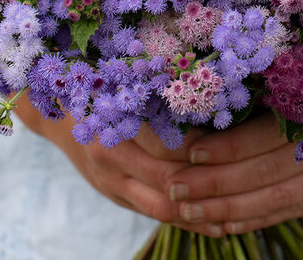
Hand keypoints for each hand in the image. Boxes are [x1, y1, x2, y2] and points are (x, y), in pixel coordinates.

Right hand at [14, 97, 223, 235]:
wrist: (52, 112)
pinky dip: (186, 221)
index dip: (203, 147)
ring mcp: (110, 180)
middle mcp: (110, 154)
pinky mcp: (115, 195)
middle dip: (207, 183)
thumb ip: (154, 84)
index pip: (166, 141)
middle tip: (249, 180)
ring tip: (239, 210)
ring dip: (200, 210)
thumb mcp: (119, 77)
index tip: (238, 141)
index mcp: (114, 119)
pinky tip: (216, 224)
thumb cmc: (94, 84)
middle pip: (168, 178)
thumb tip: (200, 81)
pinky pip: (154, 214)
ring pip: (162, 205)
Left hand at [163, 86, 302, 235]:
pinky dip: (252, 220)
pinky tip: (220, 224)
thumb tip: (211, 87)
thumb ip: (268, 77)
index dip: (228, 149)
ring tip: (186, 210)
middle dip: (216, 186)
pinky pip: (286, 212)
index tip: (190, 152)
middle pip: (265, 175)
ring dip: (226, 210)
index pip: (267, 139)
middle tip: (174, 188)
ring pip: (273, 201)